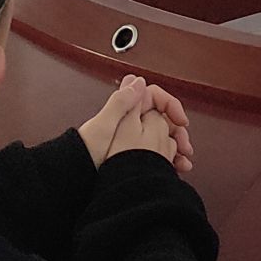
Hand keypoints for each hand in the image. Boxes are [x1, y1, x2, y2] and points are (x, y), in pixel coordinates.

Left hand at [79, 75, 194, 172]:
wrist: (75, 179)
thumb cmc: (85, 154)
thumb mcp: (103, 126)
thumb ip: (120, 102)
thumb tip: (138, 81)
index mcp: (125, 110)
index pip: (156, 98)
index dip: (172, 106)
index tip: (181, 121)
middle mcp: (131, 122)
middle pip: (164, 119)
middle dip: (178, 131)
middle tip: (185, 146)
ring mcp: (133, 139)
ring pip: (164, 137)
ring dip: (176, 147)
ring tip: (183, 161)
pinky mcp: (134, 155)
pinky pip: (158, 153)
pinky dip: (168, 159)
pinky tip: (173, 168)